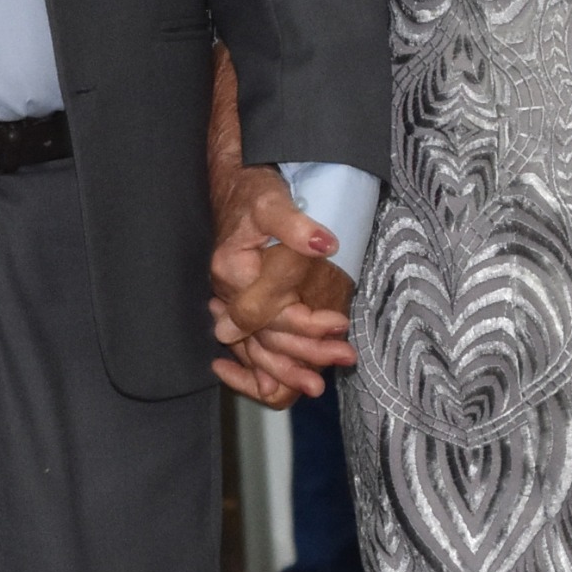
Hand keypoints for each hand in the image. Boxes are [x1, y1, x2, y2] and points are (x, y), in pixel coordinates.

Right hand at [209, 164, 351, 400]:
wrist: (236, 185)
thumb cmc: (254, 192)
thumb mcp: (273, 202)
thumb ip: (296, 226)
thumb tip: (325, 245)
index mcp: (232, 270)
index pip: (271, 311)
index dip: (307, 323)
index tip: (341, 323)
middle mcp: (226, 293)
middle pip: (265, 336)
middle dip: (305, 354)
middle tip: (345, 359)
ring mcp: (229, 302)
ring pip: (255, 347)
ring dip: (285, 369)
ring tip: (317, 386)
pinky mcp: (239, 304)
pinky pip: (250, 344)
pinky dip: (266, 367)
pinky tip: (285, 385)